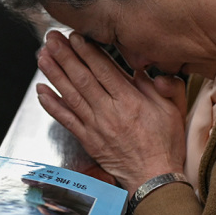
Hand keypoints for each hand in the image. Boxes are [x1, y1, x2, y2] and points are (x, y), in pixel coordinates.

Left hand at [36, 30, 186, 195]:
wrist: (154, 178)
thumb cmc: (165, 144)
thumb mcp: (174, 110)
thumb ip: (163, 85)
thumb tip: (143, 68)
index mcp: (130, 102)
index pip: (104, 70)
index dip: (87, 51)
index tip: (75, 36)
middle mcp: (109, 112)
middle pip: (82, 78)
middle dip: (65, 56)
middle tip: (52, 39)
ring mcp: (95, 126)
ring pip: (70, 95)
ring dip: (54, 75)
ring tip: (43, 57)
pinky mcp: (88, 139)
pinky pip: (66, 120)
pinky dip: (52, 105)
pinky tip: (41, 91)